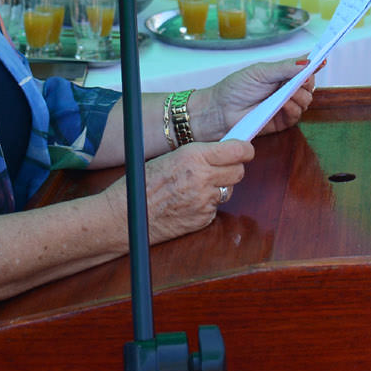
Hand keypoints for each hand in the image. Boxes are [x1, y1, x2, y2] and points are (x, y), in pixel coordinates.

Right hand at [132, 140, 251, 242]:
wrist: (126, 217)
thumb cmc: (141, 184)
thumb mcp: (171, 158)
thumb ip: (198, 155)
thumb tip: (221, 151)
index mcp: (194, 157)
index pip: (237, 151)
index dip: (245, 150)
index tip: (245, 150)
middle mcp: (203, 178)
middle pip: (239, 171)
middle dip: (233, 168)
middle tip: (221, 167)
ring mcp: (204, 201)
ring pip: (228, 190)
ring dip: (219, 187)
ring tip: (196, 186)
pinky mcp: (203, 219)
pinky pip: (215, 207)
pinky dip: (207, 204)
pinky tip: (188, 202)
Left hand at [200, 59, 316, 139]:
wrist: (220, 110)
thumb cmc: (235, 87)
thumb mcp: (261, 72)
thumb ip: (285, 67)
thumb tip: (307, 61)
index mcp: (282, 74)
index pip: (304, 68)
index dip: (314, 64)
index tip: (321, 61)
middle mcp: (285, 89)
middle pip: (309, 86)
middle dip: (306, 82)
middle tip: (298, 81)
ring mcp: (284, 106)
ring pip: (306, 101)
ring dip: (300, 96)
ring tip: (286, 94)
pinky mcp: (281, 122)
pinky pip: (296, 116)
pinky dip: (293, 108)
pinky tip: (283, 104)